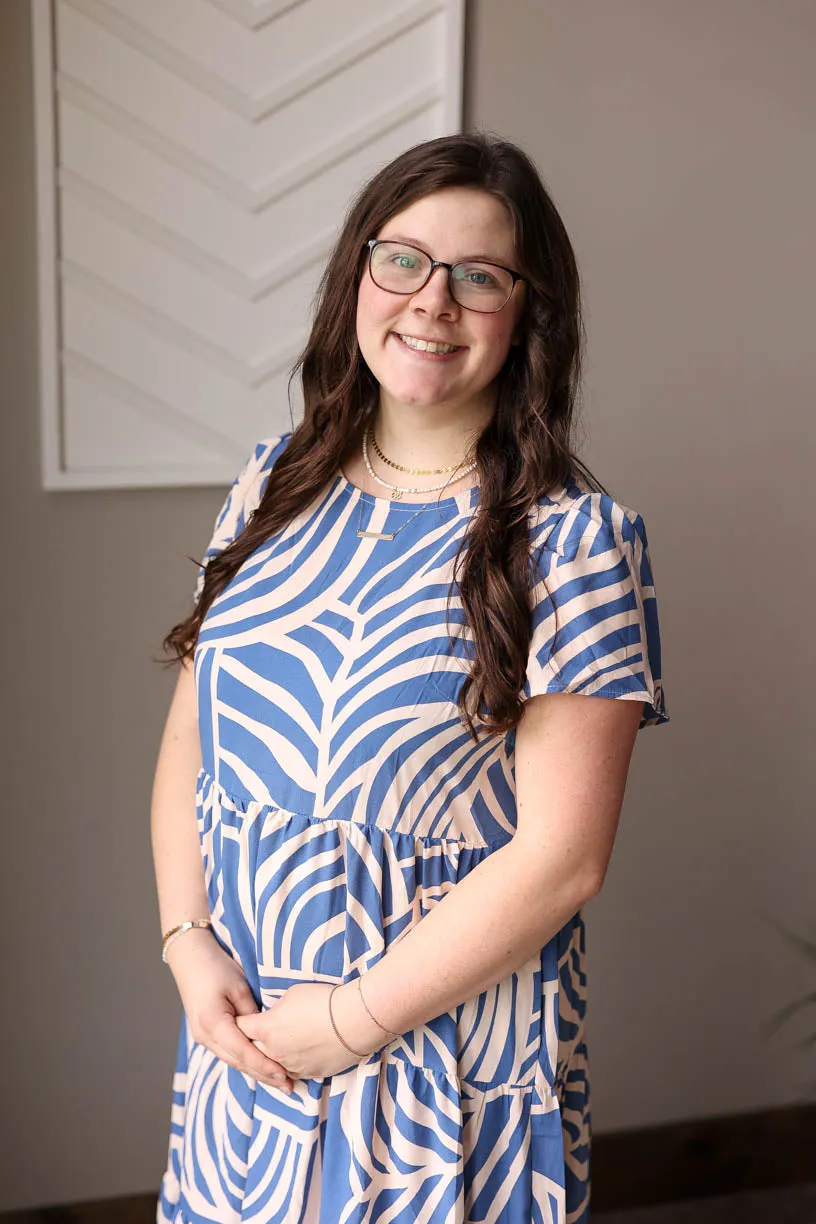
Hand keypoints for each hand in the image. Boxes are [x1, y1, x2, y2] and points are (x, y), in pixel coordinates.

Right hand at [166, 928, 293, 1092]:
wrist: (190, 957)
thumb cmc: (217, 967)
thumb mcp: (240, 988)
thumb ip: (253, 1015)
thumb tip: (267, 1035)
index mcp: (213, 1023)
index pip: (243, 1052)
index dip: (265, 1066)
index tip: (285, 1075)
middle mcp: (204, 1035)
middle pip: (237, 1062)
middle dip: (263, 1075)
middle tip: (289, 1086)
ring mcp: (201, 1037)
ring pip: (232, 1061)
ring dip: (254, 1071)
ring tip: (278, 1081)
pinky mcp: (204, 1034)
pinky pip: (227, 1053)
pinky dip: (244, 1061)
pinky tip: (259, 1066)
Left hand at [235, 981, 388, 1080]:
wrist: (354, 1020)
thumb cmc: (324, 1000)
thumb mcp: (292, 995)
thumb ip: (276, 1009)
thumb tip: (274, 1016)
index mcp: (265, 1029)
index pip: (240, 1028)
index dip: (238, 1022)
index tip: (238, 1019)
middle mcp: (273, 1052)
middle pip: (251, 1051)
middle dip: (249, 1043)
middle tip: (249, 1037)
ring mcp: (291, 1067)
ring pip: (271, 1066)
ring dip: (269, 1058)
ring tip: (273, 1048)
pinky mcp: (310, 1075)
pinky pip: (292, 1073)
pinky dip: (289, 1066)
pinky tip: (293, 1057)